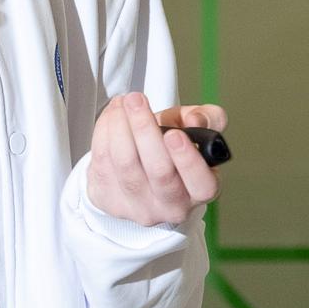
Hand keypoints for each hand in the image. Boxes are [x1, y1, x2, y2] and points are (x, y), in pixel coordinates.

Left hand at [84, 93, 225, 226]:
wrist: (141, 172)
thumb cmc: (171, 151)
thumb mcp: (196, 131)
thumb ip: (206, 118)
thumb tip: (195, 119)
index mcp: (199, 190)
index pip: (202, 183)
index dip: (188, 159)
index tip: (174, 133)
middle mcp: (172, 206)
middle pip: (159, 171)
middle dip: (144, 129)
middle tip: (136, 100)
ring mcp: (139, 207)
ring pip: (125, 164)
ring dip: (119, 125)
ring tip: (122, 102)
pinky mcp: (109, 201)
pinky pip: (101, 163)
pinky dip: (103, 132)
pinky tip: (111, 116)